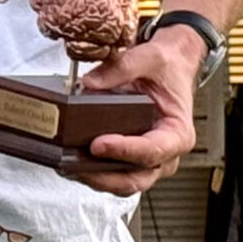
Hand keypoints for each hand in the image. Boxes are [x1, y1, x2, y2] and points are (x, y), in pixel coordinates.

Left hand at [63, 26, 202, 194]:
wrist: (170, 68)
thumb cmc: (167, 69)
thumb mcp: (150, 58)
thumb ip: (122, 67)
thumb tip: (90, 82)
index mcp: (178, 133)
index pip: (153, 150)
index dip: (124, 150)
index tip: (98, 144)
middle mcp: (166, 154)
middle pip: (137, 178)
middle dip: (103, 177)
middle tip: (73, 164)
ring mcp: (148, 161)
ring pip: (122, 183)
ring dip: (93, 178)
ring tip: (64, 166)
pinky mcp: (130, 159)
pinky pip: (112, 173)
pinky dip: (91, 171)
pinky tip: (69, 161)